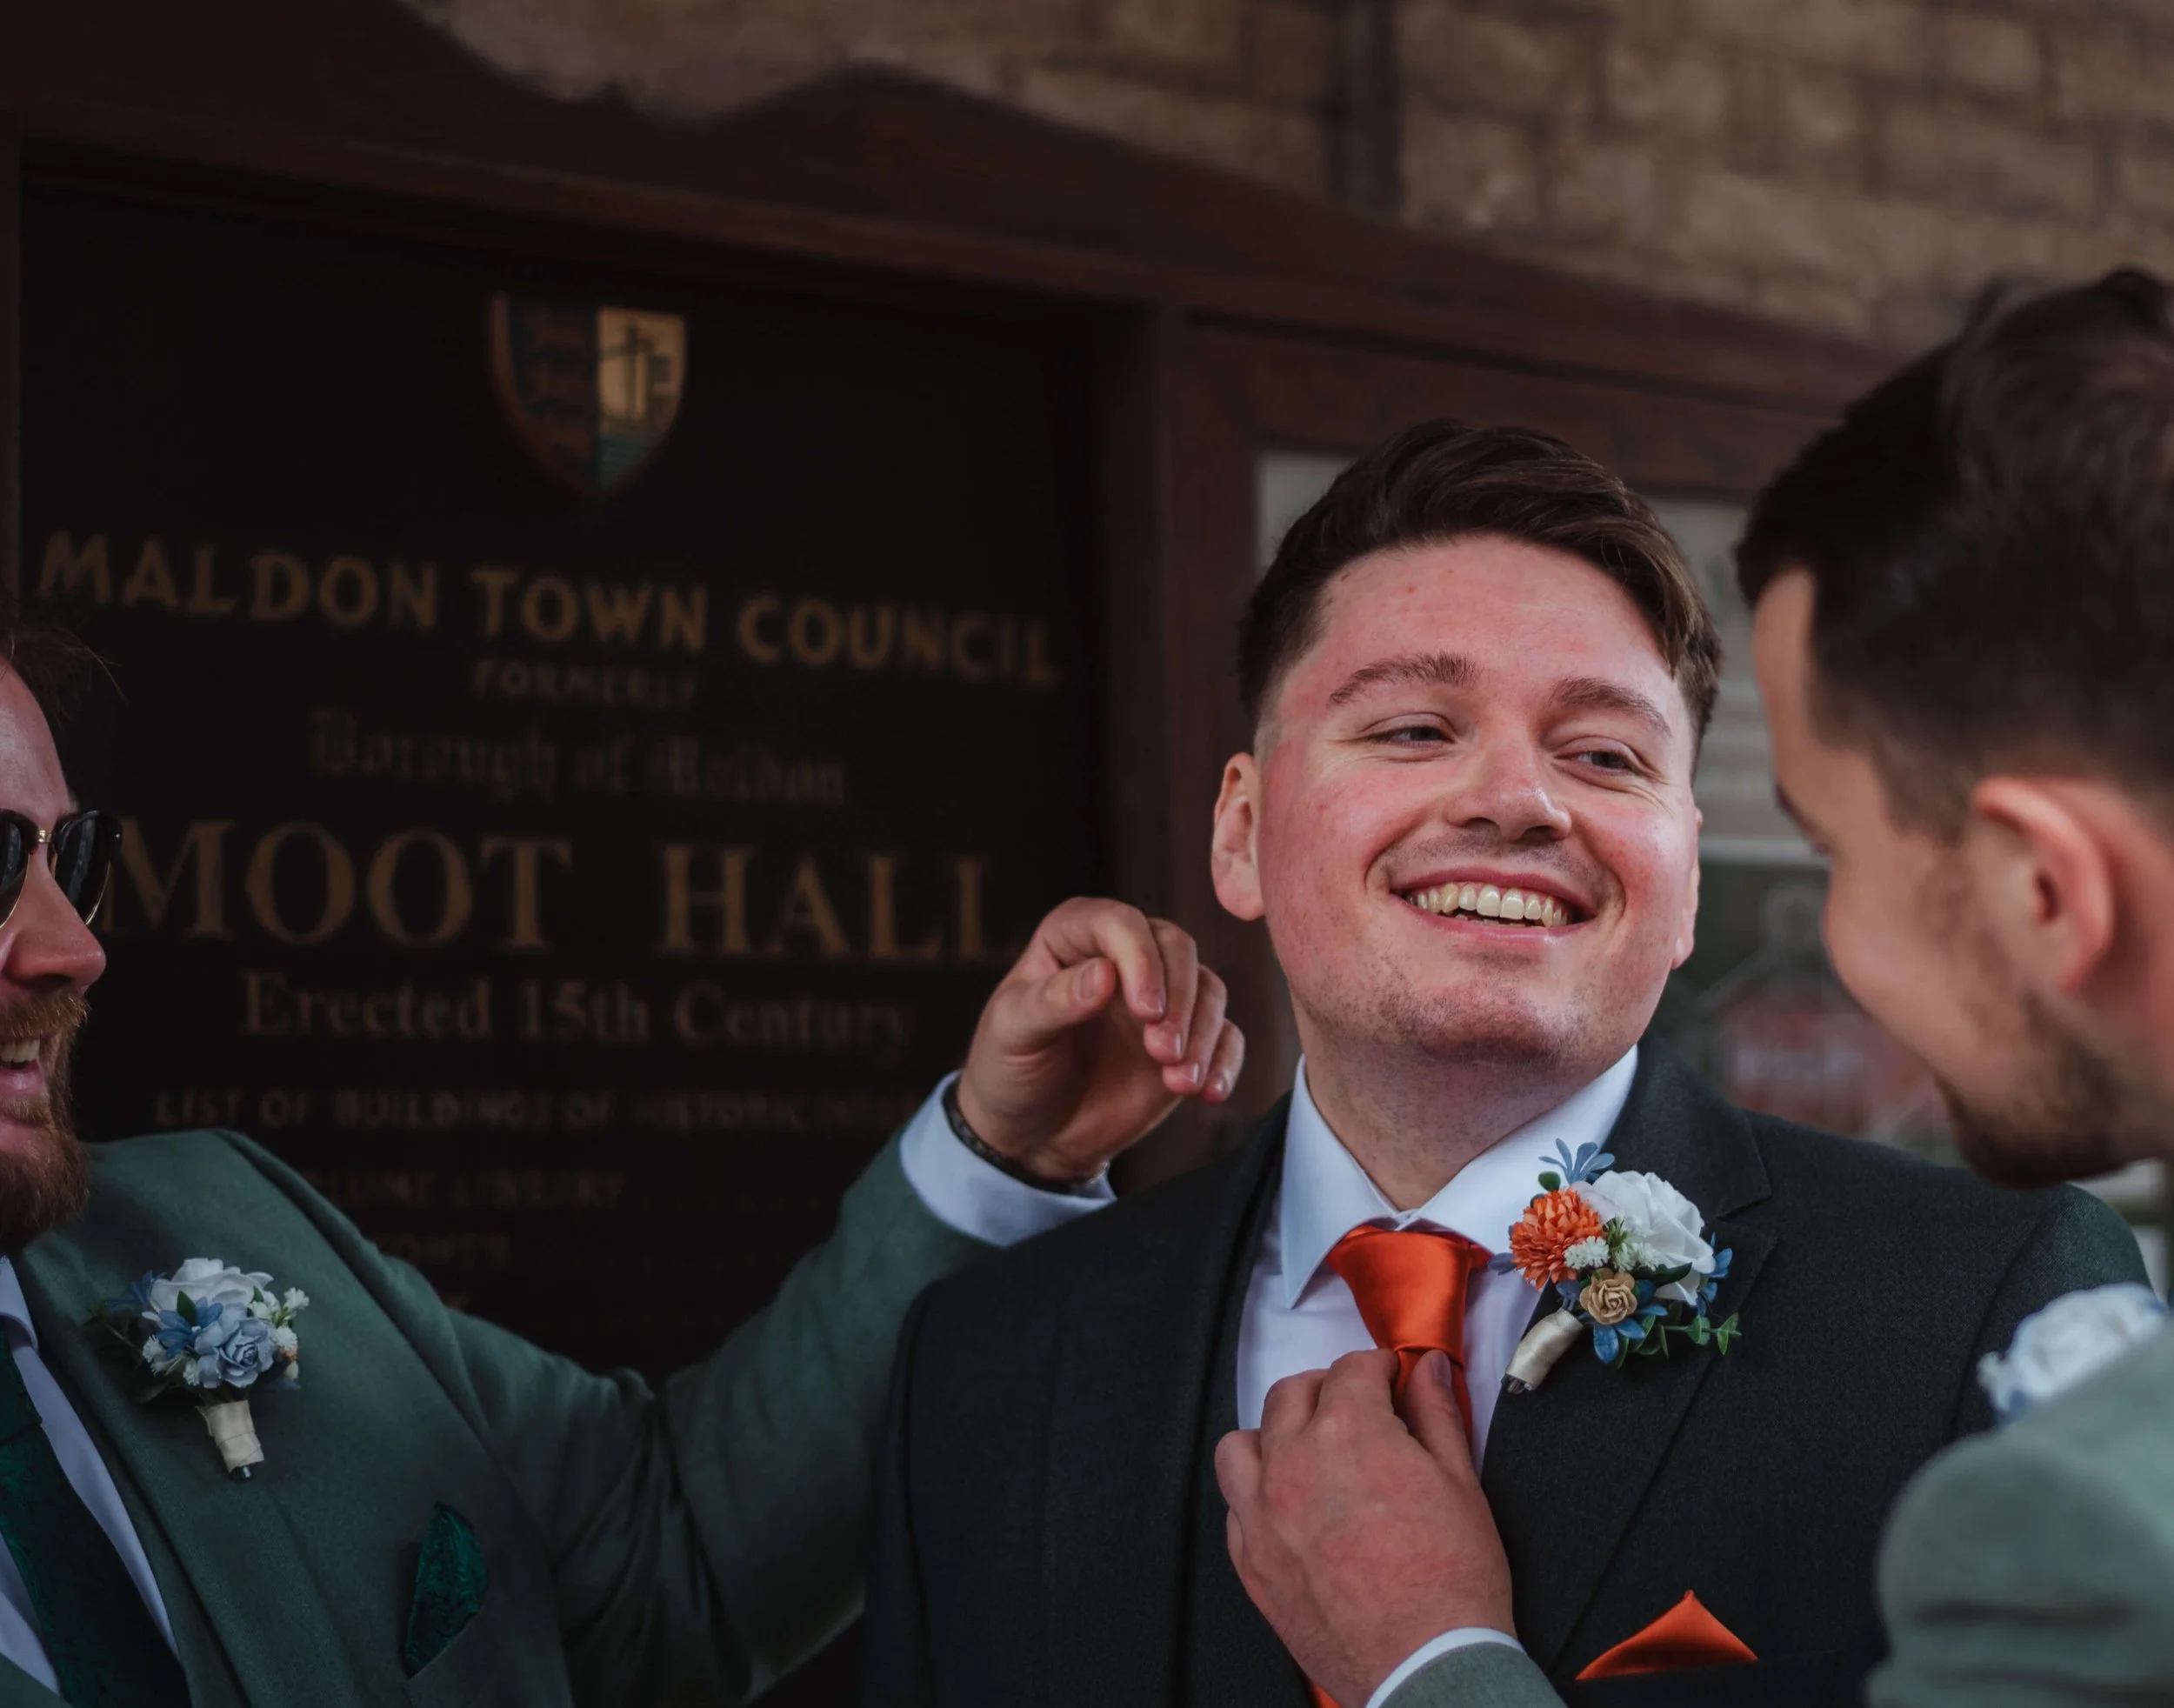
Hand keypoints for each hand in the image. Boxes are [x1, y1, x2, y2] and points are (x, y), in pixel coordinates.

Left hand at [955, 897, 1243, 1183]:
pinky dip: (1225, 1061)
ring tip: (1180, 1081)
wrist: (1030, 1135)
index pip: (1121, 923)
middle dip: (1180, 998)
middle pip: (1176, 947)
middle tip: (1163, 1051)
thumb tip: (1104, 974)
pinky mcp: (1186, 1041)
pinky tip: (1209, 1093)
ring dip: (1204, 1033)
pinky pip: (1225, 1036)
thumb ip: (1053, 1002)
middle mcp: (1124, 958)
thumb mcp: (1013, 1034)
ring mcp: (1160, 998)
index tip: (1146, 1010)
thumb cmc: (1009, 1070)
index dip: (1140, 959)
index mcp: (1073, 938)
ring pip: (1208, 989)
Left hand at [1216, 1349, 1513, 1707]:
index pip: (1351, 1370)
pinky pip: (1233, 1506)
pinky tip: (1288, 1505)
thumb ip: (1436, 1414)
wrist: (1428, 1665)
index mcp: (1348, 1432)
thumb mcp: (1460, 1481)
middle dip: (1327, 1390)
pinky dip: (1255, 1494)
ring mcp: (1262, 1514)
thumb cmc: (1452, 1581)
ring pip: (1243, 1444)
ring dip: (1273, 1435)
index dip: (1377, 1369)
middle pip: (1292, 1395)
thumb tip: (1429, 1370)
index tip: (1389, 1380)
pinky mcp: (1251, 1563)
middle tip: (1356, 1407)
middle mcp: (1293, 1463)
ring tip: (1306, 1450)